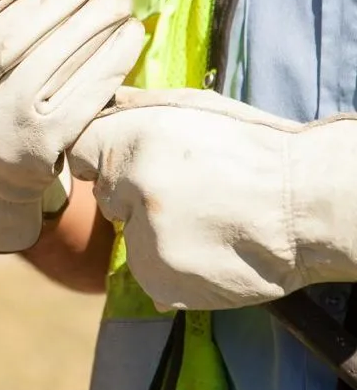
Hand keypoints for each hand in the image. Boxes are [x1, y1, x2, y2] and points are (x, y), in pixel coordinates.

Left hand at [69, 86, 356, 309]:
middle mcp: (133, 188)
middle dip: (134, 193)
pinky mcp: (160, 281)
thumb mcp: (193, 108)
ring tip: (207, 222)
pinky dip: (172, 266)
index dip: (106, 156)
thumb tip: (94, 110)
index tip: (132, 161)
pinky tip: (210, 249)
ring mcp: (146, 239)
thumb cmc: (255, 150)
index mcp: (136, 138)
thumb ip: (134, 111)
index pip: (79, 151)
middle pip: (105, 194)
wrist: (311, 207)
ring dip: (155, 233)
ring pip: (130, 237)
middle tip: (188, 190)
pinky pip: (149, 272)